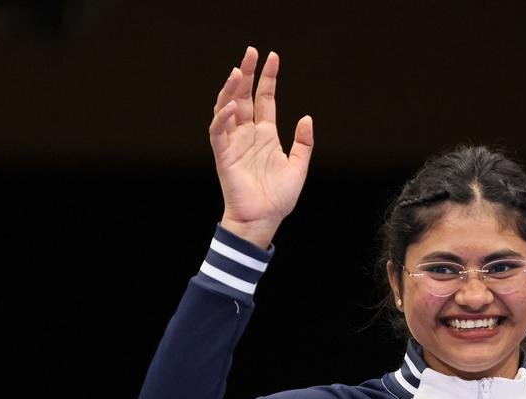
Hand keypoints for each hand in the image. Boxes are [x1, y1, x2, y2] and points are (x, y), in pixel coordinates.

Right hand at [209, 47, 313, 248]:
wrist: (264, 219)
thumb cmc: (279, 197)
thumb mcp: (299, 167)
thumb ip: (304, 143)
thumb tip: (306, 117)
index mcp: (266, 135)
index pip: (265, 99)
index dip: (268, 78)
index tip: (272, 57)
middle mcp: (248, 134)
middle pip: (244, 96)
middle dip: (247, 73)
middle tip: (250, 52)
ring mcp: (234, 143)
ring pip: (226, 108)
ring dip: (231, 90)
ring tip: (238, 71)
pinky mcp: (223, 156)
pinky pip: (219, 132)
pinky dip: (223, 118)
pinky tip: (232, 107)